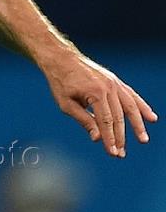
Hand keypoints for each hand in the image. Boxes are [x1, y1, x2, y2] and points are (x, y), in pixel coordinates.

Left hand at [42, 51, 156, 157]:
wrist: (60, 58)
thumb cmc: (60, 81)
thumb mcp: (66, 103)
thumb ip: (83, 120)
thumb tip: (98, 138)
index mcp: (95, 93)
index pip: (106, 121)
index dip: (110, 139)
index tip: (113, 153)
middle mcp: (108, 87)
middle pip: (118, 117)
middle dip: (120, 137)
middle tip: (121, 154)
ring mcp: (113, 83)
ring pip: (130, 107)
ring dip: (137, 124)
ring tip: (143, 139)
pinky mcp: (115, 81)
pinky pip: (131, 95)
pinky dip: (142, 106)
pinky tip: (151, 118)